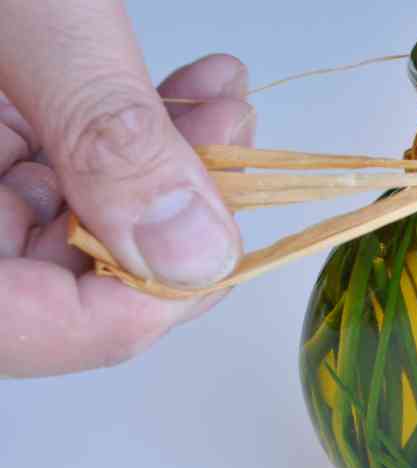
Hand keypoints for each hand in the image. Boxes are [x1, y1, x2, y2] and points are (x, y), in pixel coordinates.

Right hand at [0, 1, 253, 377]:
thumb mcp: (23, 10)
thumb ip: (103, 131)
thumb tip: (192, 253)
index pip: (22, 330)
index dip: (134, 306)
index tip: (223, 244)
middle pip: (53, 284)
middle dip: (172, 222)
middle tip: (239, 156)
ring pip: (67, 223)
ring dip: (167, 172)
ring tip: (224, 105)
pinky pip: (51, 165)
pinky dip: (128, 134)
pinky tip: (189, 90)